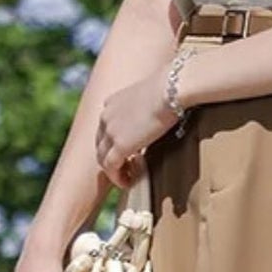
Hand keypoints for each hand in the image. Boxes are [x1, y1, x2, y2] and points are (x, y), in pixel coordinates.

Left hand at [95, 69, 179, 187]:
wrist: (170, 90)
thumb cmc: (171, 89)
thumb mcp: (152, 95)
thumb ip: (149, 105)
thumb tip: (166, 109)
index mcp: (111, 103)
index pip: (105, 128)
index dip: (114, 142)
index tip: (129, 152)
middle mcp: (105, 117)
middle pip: (100, 144)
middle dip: (110, 158)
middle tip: (126, 169)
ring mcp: (110, 132)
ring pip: (102, 158)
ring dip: (113, 171)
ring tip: (128, 178)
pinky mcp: (119, 146)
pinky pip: (111, 168)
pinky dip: (117, 178)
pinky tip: (129, 182)